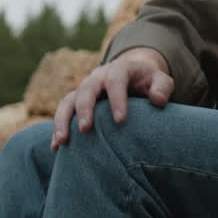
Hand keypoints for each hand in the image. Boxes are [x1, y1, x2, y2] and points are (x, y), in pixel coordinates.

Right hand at [51, 47, 173, 149]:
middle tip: (86, 129)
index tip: (121, 121)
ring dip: (63, 120)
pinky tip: (55, 147)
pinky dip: (57, 128)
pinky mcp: (77, 102)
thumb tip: (158, 101)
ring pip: (68, 101)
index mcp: (119, 69)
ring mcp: (85, 89)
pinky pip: (63, 112)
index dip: (117, 100)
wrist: (133, 75)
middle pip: (86, 89)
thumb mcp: (161, 80)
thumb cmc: (149, 82)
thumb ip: (162, 87)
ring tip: (62, 141)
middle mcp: (98, 77)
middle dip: (85, 109)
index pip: (116, 81)